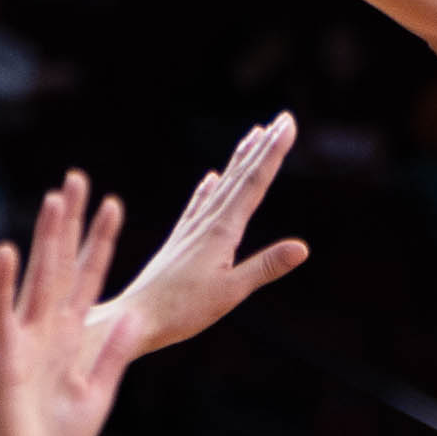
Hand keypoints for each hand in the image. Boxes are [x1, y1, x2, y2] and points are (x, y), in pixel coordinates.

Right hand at [0, 170, 141, 435]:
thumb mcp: (98, 394)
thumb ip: (114, 355)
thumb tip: (135, 318)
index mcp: (73, 337)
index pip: (89, 278)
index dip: (100, 242)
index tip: (113, 204)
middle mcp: (49, 329)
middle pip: (62, 264)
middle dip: (71, 223)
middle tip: (76, 179)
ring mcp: (27, 339)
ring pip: (37, 277)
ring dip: (44, 239)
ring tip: (52, 200)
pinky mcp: (7, 358)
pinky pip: (3, 314)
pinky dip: (2, 283)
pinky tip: (5, 251)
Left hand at [107, 114, 305, 354]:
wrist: (134, 317)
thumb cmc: (182, 310)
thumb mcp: (231, 292)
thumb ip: (265, 266)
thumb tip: (303, 247)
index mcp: (221, 230)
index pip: (254, 183)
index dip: (273, 153)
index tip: (288, 125)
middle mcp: (206, 222)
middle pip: (240, 176)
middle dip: (264, 147)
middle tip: (283, 118)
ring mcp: (192, 229)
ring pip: (221, 186)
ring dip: (240, 160)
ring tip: (254, 135)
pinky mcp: (180, 241)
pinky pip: (198, 205)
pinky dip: (208, 189)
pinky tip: (209, 179)